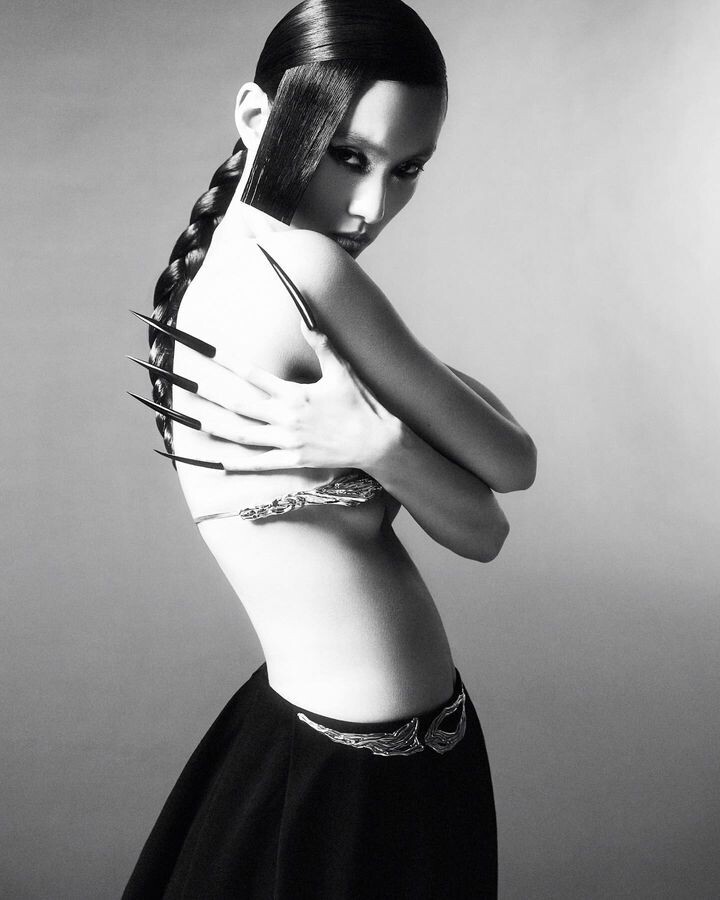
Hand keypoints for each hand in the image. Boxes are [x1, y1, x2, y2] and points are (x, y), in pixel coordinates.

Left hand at [170, 319, 399, 471]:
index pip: (254, 375)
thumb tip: (304, 317)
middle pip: (239, 405)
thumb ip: (322, 344)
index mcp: (295, 395)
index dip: (227, 362)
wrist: (379, 444)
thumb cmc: (363, 406)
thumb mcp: (343, 371)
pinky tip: (219, 461)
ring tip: (192, 420)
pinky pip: (260, 464)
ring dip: (216, 427)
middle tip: (184, 385)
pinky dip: (239, 464)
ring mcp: (288, 442)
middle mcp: (286, 419)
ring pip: (243, 435)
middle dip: (210, 394)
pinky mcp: (294, 461)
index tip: (205, 352)